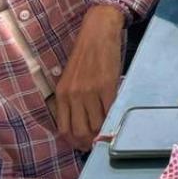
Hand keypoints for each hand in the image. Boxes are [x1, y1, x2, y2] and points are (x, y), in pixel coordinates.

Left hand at [52, 4, 124, 150]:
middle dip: (89, 142)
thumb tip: (82, 123)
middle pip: (80, 131)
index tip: (83, 145)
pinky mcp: (107, 86)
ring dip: (103, 132)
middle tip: (97, 143)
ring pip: (96, 124)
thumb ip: (72, 100)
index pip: (65, 129)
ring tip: (107, 132)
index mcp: (62, 94)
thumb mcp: (70, 79)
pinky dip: (113, 118)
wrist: (98, 32)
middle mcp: (73, 95)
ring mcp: (90, 91)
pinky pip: (110, 110)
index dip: (75, 142)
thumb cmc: (84, 55)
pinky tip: (115, 118)